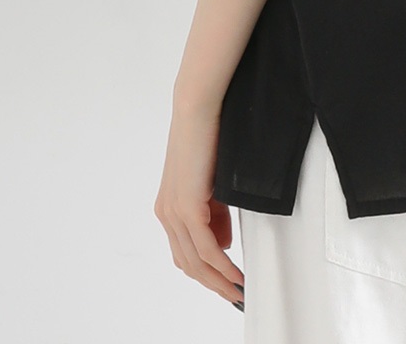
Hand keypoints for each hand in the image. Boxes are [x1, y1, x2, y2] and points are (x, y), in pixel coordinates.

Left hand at [154, 102, 245, 309]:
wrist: (198, 109)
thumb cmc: (208, 137)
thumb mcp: (212, 183)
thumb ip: (215, 213)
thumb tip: (222, 242)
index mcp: (170, 207)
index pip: (185, 253)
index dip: (206, 273)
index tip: (227, 283)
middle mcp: (167, 214)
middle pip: (188, 265)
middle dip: (213, 284)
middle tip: (235, 295)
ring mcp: (174, 212)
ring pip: (196, 261)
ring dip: (218, 280)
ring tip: (238, 290)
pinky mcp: (186, 206)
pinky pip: (205, 248)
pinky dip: (222, 265)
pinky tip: (235, 273)